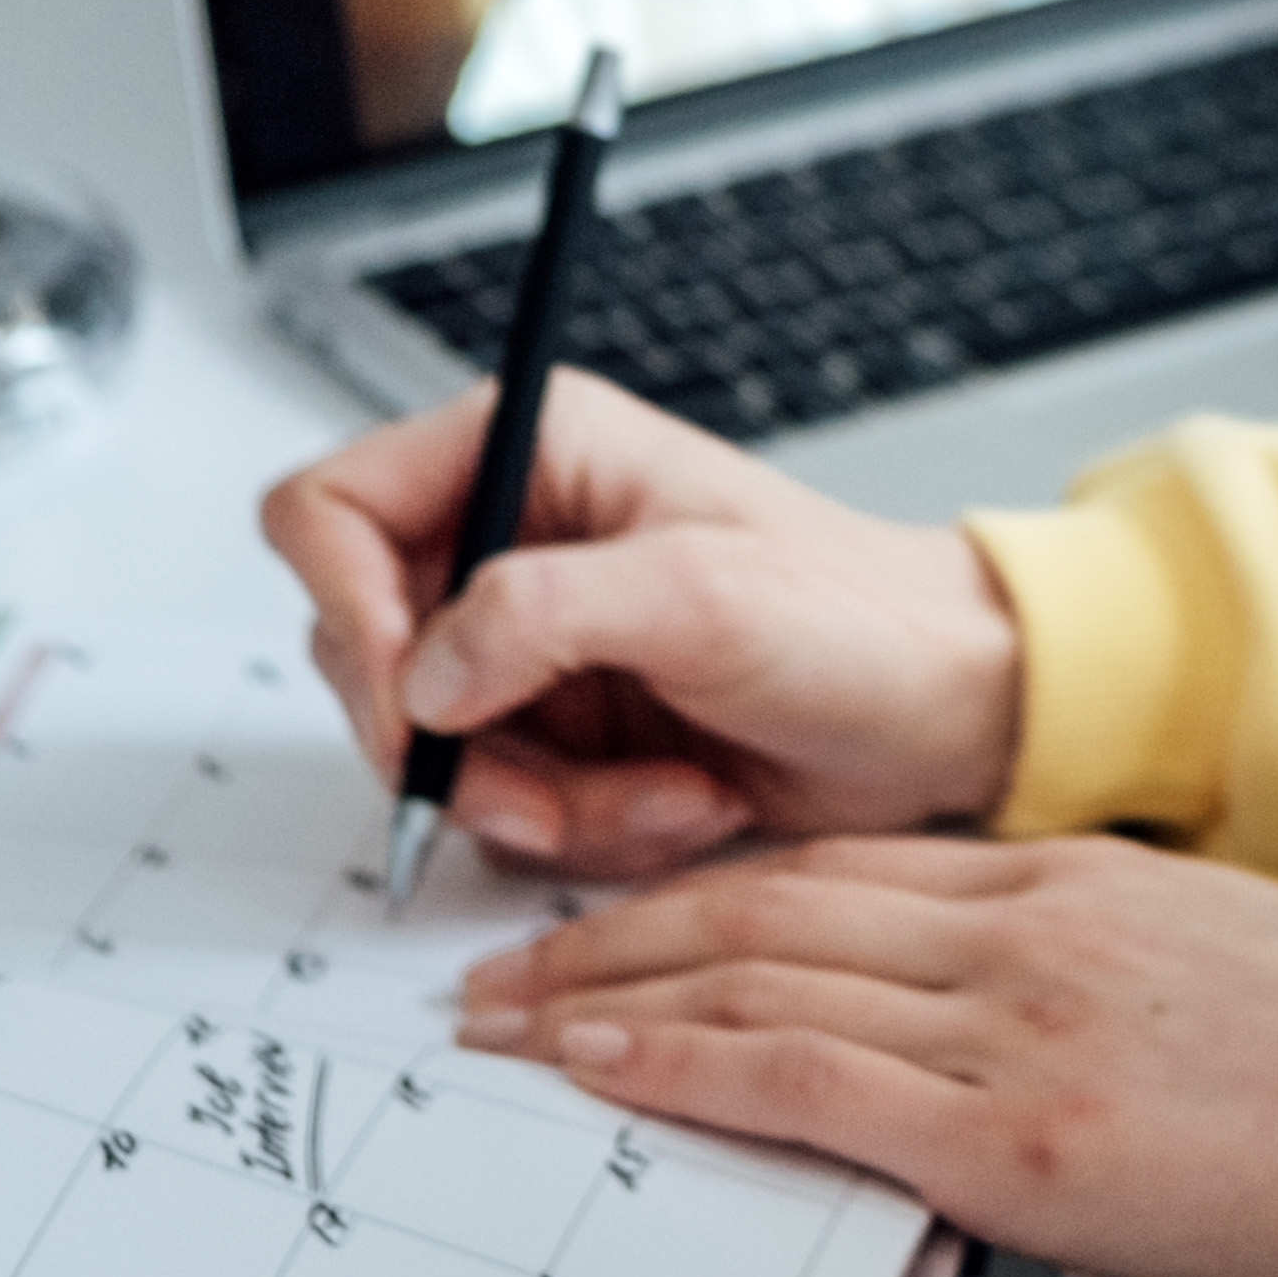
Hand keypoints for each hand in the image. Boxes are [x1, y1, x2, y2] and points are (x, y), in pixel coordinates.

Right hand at [258, 371, 1022, 875]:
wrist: (946, 708)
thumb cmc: (856, 615)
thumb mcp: (704, 592)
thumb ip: (544, 613)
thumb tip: (420, 675)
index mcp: (531, 450)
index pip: (331, 512)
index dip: (345, 612)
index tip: (413, 706)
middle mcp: (511, 537)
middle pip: (362, 655)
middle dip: (461, 751)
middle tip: (553, 794)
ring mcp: (527, 642)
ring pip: (430, 753)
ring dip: (543, 802)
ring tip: (668, 793)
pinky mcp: (558, 726)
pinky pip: (499, 804)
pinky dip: (586, 826)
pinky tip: (683, 801)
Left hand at [452, 832, 1277, 1276]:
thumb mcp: (1193, 972)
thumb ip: (1069, 968)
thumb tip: (960, 1006)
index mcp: (1065, 886)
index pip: (835, 862)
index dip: (699, 882)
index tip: (615, 909)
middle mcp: (1020, 933)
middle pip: (771, 903)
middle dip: (617, 929)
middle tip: (508, 956)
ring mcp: (1009, 1025)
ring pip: (760, 973)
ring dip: (610, 991)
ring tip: (515, 1014)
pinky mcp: (1008, 1131)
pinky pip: (802, 1075)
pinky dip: (683, 1061)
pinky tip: (607, 1064)